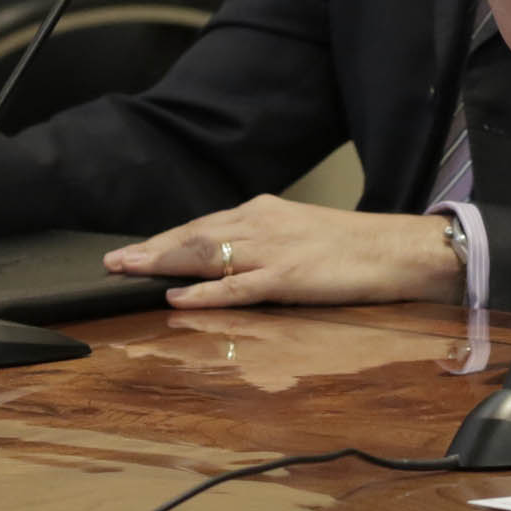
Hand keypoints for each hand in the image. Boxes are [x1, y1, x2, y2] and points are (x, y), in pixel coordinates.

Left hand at [104, 197, 465, 309]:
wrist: (398, 248)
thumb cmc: (354, 247)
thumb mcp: (300, 235)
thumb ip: (263, 244)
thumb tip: (227, 262)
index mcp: (264, 212)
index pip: (202, 225)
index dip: (163, 239)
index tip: (132, 252)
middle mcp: (262, 224)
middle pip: (193, 235)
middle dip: (150, 250)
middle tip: (112, 263)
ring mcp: (274, 250)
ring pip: (206, 254)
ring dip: (163, 264)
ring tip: (128, 274)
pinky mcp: (289, 277)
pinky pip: (237, 286)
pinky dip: (204, 293)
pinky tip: (177, 299)